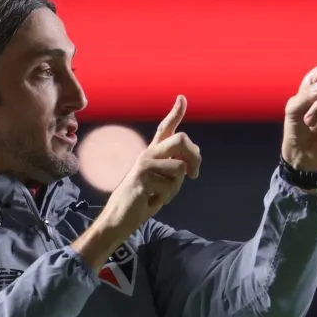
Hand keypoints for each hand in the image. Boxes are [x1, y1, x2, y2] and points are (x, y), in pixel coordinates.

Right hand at [98, 95, 201, 233]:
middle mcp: (148, 154)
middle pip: (181, 140)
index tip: (182, 98)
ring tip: (160, 194)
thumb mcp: (164, 182)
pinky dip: (166, 197)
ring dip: (176, 187)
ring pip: (179, 167)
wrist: (121, 218)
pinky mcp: (141, 178)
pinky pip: (170, 185)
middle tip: (195, 175)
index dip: (175, 112)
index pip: (165, 129)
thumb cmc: (143, 199)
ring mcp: (144, 164)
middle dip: (195, 157)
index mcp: (153, 153)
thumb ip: (175, 168)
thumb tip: (191, 163)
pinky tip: (151, 199)